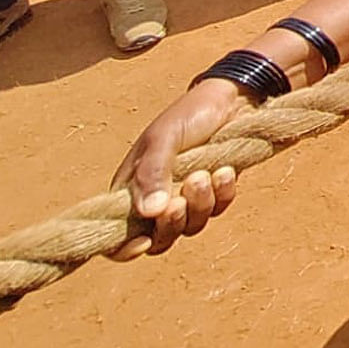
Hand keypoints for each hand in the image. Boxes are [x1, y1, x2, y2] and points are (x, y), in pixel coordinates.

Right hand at [109, 78, 248, 258]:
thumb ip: (153, 172)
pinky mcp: (215, 193)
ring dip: (200, 205)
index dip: (124, 249)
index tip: (142, 241)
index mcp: (130, 189)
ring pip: (190, 227)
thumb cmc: (188, 114)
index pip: (117, 235)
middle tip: (179, 200)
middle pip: (158, 240)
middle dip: (171, 225)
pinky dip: (223, 194)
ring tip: (206, 174)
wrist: (231, 99)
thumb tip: (148, 213)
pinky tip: (225, 170)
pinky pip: (218, 209)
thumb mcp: (164, 138)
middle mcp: (156, 199)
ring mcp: (186, 198)